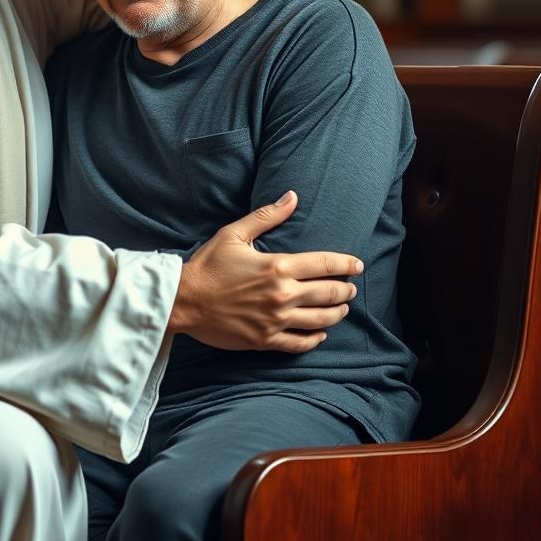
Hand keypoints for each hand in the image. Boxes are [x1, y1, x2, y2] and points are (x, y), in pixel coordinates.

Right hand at [169, 191, 362, 354]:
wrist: (183, 300)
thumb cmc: (207, 265)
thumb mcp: (234, 234)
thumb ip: (266, 216)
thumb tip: (292, 197)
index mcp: (277, 266)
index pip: (325, 264)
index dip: (346, 264)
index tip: (357, 265)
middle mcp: (282, 295)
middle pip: (329, 293)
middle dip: (345, 290)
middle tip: (351, 288)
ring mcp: (275, 320)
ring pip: (321, 320)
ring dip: (336, 313)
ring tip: (341, 308)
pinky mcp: (265, 340)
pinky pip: (301, 342)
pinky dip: (316, 338)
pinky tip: (320, 333)